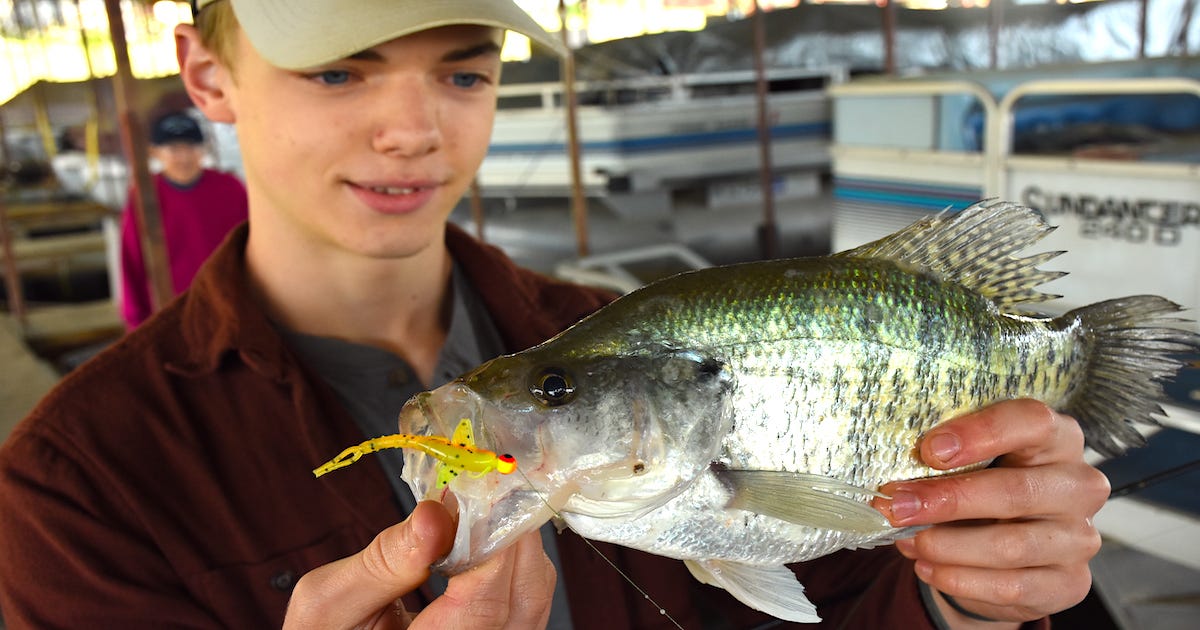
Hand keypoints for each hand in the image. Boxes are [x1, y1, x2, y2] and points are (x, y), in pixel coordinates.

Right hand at [283, 501, 555, 629]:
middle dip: (511, 533)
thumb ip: (384, 560)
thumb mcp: (328, 601)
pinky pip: (525, 604)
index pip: (487, 602)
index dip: (494, 540)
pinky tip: (483, 539)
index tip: (483, 487)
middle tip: (486, 485)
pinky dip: (512, 567)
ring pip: (533, 598)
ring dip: (514, 547)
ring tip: (479, 507)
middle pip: (525, 597)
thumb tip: (437, 511)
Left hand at [873, 399, 1109, 626]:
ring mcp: (1080, 537)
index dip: (980, 433)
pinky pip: (1011, 586)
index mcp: (1057, 438)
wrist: (1004, 550)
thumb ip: (944, 462)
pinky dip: (960, 579)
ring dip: (948, 545)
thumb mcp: (968, 463)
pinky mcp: (1070, 582)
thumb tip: (896, 486)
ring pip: (1011, 545)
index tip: (930, 449)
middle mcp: (1079, 485)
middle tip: (899, 505)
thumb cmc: (983, 486)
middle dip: (948, 500)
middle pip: (1016, 490)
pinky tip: (928, 568)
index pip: (1032, 422)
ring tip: (909, 540)